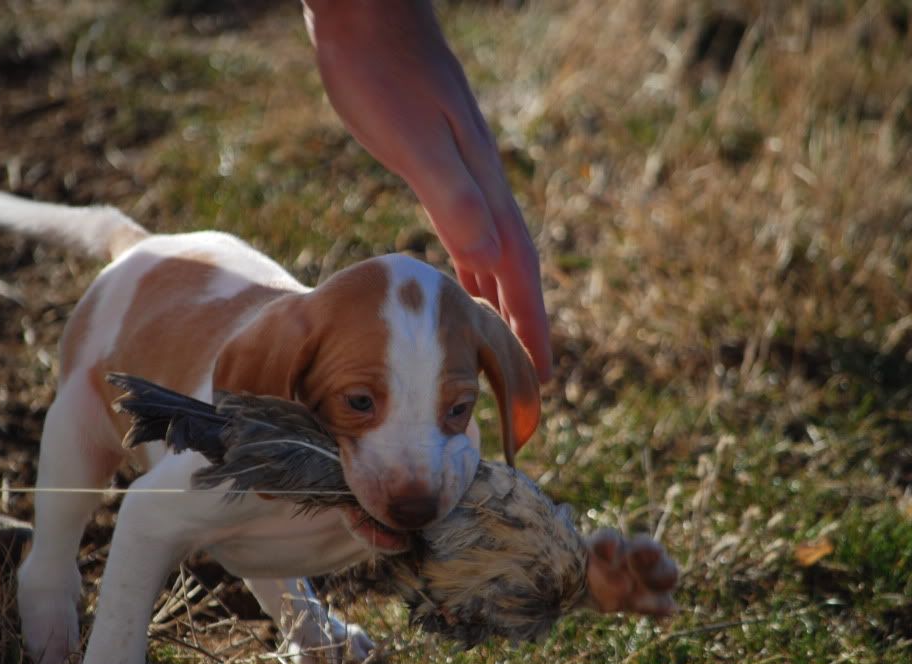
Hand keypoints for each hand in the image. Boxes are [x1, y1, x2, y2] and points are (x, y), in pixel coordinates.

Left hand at [303, 0, 551, 380]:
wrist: (369, 17)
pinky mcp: (436, 167)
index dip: (531, 325)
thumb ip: (452, 195)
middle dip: (523, 326)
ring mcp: (461, 177)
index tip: (542, 376)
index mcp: (481, 189)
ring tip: (500, 348)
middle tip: (530, 380)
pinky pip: (464, 236)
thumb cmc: (384, 72)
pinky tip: (462, 281)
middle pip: (513, 272)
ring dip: (499, 303)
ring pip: (491, 257)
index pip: (517, 271)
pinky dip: (470, 270)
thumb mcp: (415, 138)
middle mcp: (480, 189)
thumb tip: (488, 257)